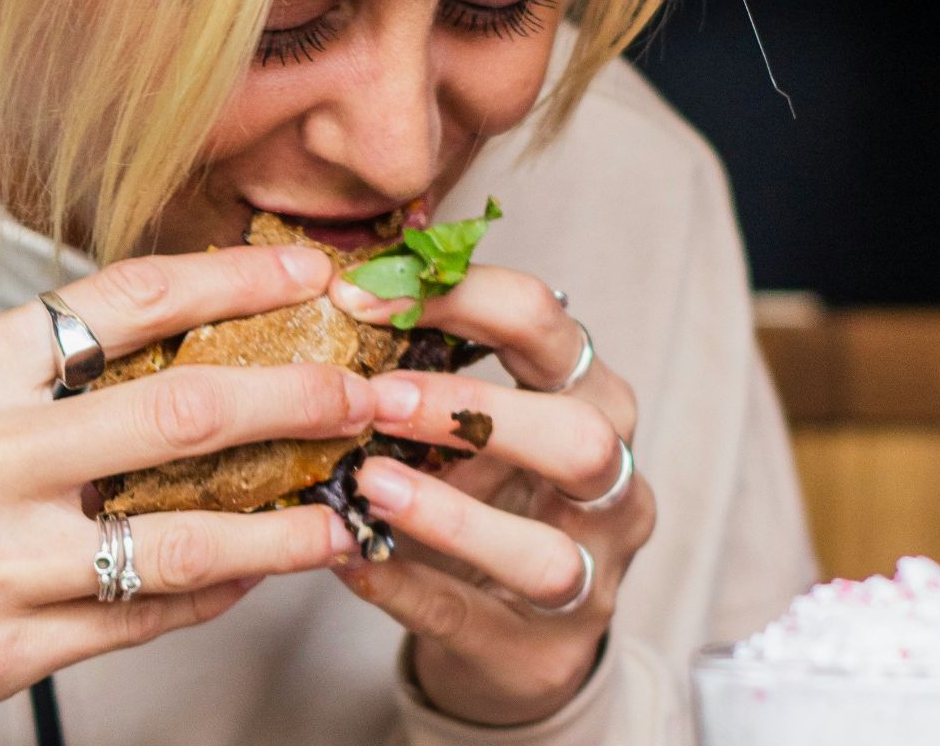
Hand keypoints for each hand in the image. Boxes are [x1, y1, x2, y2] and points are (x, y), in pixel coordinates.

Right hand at [0, 244, 376, 745]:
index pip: (122, 299)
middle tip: (371, 389)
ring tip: (349, 506)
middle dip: (303, 394)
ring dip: (289, 517)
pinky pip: (146, 615)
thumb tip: (160, 355)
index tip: (311, 273)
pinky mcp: (2, 651)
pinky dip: (217, 589)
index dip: (234, 279)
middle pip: (185, 407)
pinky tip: (257, 571)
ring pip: (188, 531)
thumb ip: (25, 381)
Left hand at [329, 266, 653, 725]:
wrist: (509, 631)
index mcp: (588, 397)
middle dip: (475, 411)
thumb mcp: (463, 422)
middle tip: (377, 400)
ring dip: (449, 515)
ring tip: (367, 484)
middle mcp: (609, 484)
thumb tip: (330, 287)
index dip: (456, 297)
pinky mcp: (540, 652)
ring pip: (545, 552)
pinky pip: (470, 619)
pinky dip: (404, 587)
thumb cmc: (480, 494)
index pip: (545, 322)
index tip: (358, 296)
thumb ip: (419, 364)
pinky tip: (348, 559)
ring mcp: (589, 577)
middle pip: (581, 436)